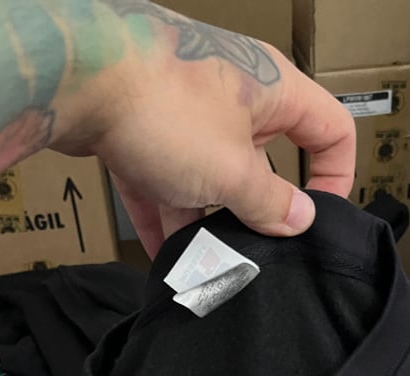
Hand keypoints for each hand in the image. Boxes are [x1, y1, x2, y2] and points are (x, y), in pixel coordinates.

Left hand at [56, 8, 355, 256]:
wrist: (74, 76)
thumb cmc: (165, 109)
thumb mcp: (232, 172)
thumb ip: (269, 202)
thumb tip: (299, 219)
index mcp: (273, 90)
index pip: (331, 129)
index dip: (336, 176)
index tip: (317, 219)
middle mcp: (233, 94)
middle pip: (263, 161)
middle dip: (254, 212)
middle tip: (250, 254)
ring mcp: (184, 109)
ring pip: (209, 175)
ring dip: (206, 221)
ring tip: (202, 265)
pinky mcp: (140, 126)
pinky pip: (163, 178)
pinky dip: (165, 215)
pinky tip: (163, 255)